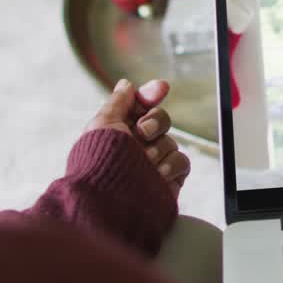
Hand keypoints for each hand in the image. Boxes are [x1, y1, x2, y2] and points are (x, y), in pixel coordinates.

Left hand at [86, 79, 191, 197]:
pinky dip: (171, 166)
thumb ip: (119, 101)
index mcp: (119, 130)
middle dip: (153, 122)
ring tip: (143, 163)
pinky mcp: (169, 179)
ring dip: (158, 149)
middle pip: (161, 119)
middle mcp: (137, 145)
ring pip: (171, 141)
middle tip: (140, 134)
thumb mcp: (103, 123)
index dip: (151, 94)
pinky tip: (157, 174)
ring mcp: (154, 162)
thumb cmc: (100, 160)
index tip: (160, 88)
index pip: (141, 106)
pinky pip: (182, 161)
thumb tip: (127, 84)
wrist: (110, 199)